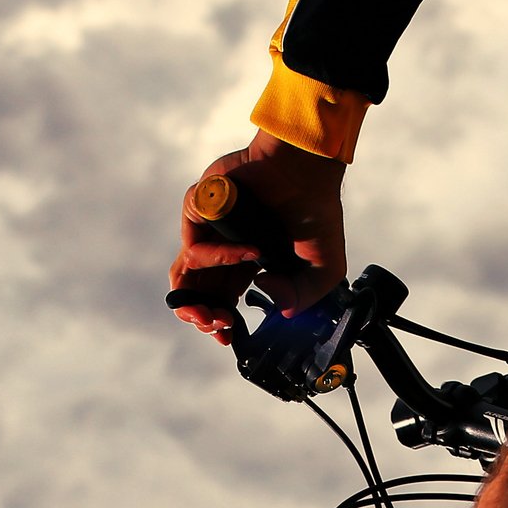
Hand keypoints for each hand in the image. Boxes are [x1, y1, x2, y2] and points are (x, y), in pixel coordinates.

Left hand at [169, 131, 346, 344]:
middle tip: (218, 326)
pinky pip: (195, 248)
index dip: (219, 321)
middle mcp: (224, 247)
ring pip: (184, 276)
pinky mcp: (199, 210)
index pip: (221, 298)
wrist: (308, 170)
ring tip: (217, 312)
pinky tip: (250, 253)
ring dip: (198, 302)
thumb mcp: (323, 270)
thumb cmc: (316, 212)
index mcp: (246, 263)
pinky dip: (221, 258)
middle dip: (203, 318)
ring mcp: (209, 229)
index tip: (227, 338)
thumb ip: (302, 298)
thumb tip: (269, 301)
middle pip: (197, 292)